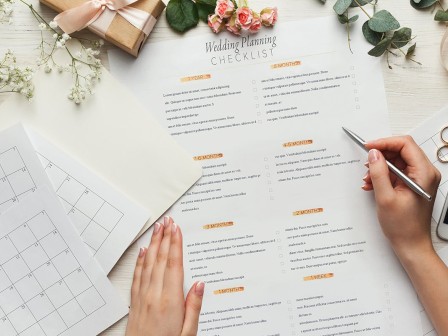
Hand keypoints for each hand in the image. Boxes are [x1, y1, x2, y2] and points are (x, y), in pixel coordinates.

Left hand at [126, 216, 204, 335]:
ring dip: (153, 243)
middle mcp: (154, 295)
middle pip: (160, 259)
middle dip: (164, 237)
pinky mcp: (135, 302)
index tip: (177, 228)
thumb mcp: (188, 333)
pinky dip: (140, 260)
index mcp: (170, 301)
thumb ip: (194, 307)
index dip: (175, 244)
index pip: (174, 264)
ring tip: (157, 228)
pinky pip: (137, 275)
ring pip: (148, 263)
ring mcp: (142, 297)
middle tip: (168, 220)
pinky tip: (143, 251)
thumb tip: (200, 284)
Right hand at [362, 136, 440, 257]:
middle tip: (366, 163)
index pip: (405, 144)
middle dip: (381, 156)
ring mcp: (419, 178)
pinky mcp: (412, 184)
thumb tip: (373, 154)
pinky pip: (396, 171)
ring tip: (368, 179)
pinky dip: (382, 175)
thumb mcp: (385, 197)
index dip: (384, 142)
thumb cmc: (404, 226)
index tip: (368, 147)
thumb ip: (378, 173)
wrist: (411, 244)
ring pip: (397, 161)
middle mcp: (425, 173)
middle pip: (401, 151)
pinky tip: (372, 184)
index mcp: (424, 173)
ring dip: (379, 167)